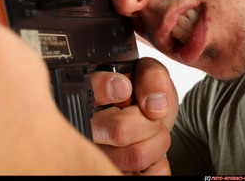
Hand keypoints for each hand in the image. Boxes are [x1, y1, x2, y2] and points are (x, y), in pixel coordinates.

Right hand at [90, 57, 178, 174]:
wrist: (148, 121)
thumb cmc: (142, 96)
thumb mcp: (148, 74)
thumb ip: (151, 77)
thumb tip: (155, 105)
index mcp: (87, 94)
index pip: (85, 92)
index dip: (103, 88)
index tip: (124, 88)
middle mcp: (84, 128)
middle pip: (120, 129)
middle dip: (150, 121)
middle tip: (151, 116)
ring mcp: (95, 157)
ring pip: (136, 155)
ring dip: (158, 142)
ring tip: (152, 134)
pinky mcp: (109, 174)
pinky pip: (146, 176)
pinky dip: (160, 164)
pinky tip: (151, 153)